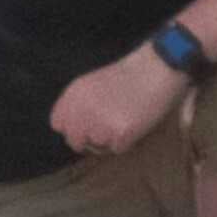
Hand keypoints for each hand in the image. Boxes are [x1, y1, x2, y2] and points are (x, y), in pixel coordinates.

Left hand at [52, 46, 179, 158]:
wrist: (157, 68)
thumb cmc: (128, 76)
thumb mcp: (92, 83)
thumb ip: (77, 105)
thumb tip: (73, 132)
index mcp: (73, 94)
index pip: (59, 124)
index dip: (74, 127)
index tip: (87, 123)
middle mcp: (82, 109)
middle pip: (75, 142)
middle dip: (90, 139)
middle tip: (108, 127)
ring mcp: (100, 122)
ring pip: (98, 147)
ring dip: (110, 140)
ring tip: (125, 118)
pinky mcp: (120, 132)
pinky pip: (117, 149)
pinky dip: (127, 141)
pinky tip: (135, 122)